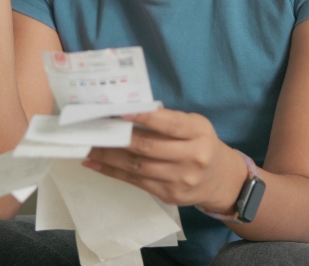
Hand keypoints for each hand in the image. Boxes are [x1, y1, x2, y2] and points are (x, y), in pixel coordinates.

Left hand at [82, 109, 247, 213]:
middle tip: (93, 129)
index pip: (170, 125)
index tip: (122, 112)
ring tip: (87, 146)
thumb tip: (130, 113)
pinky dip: (112, 171)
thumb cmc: (202, 144)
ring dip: (108, 156)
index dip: (146, 119)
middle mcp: (192, 158)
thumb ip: (169, 121)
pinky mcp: (168, 195)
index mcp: (198, 133)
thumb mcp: (196, 126)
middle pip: (148, 148)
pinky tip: (95, 163)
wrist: (222, 181)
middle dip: (118, 138)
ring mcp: (180, 180)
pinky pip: (135, 182)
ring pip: (137, 167)